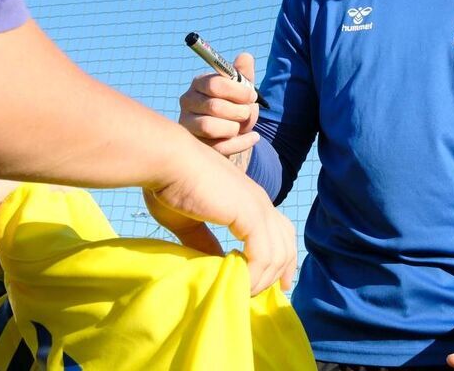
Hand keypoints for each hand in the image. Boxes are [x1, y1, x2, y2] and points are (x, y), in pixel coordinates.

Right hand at [145, 145, 296, 294]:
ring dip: (262, 279)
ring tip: (242, 292)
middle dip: (281, 271)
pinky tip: (239, 283)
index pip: (280, 230)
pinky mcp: (249, 214)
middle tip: (266, 294)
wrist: (167, 160)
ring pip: (277, 253)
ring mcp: (257, 206)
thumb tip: (214, 263)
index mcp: (249, 199)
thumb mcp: (189, 221)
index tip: (279, 282)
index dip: (282, 256)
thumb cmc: (171, 184)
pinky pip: (263, 254)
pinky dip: (255, 275)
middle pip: (286, 242)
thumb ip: (203, 241)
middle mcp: (260, 201)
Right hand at [178, 51, 260, 158]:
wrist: (233, 133)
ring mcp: (187, 124)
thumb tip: (245, 57)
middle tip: (247, 113)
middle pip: (214, 106)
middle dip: (239, 111)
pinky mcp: (195, 145)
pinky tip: (253, 137)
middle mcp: (188, 102)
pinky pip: (218, 147)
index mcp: (199, 83)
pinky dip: (241, 143)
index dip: (239, 91)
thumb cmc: (236, 106)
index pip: (215, 84)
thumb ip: (244, 74)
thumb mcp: (243, 90)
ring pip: (209, 127)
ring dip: (235, 127)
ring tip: (242, 126)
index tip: (252, 96)